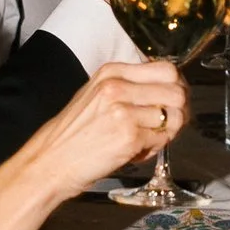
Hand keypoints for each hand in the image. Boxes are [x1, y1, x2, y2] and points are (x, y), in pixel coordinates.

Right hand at [24, 57, 187, 192]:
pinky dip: (153, 149)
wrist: (51, 161)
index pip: (166, 69)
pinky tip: (135, 152)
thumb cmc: (74, 134)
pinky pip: (162, 140)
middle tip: (167, 125)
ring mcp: (123, 111)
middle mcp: (118, 87)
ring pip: (174, 117)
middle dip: (178, 111)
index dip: (177, 87)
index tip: (172, 101)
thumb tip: (168, 89)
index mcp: (112, 72)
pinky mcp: (129, 136)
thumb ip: (130, 87)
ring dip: (166, 132)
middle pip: (177, 91)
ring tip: (147, 140)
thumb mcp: (97, 94)